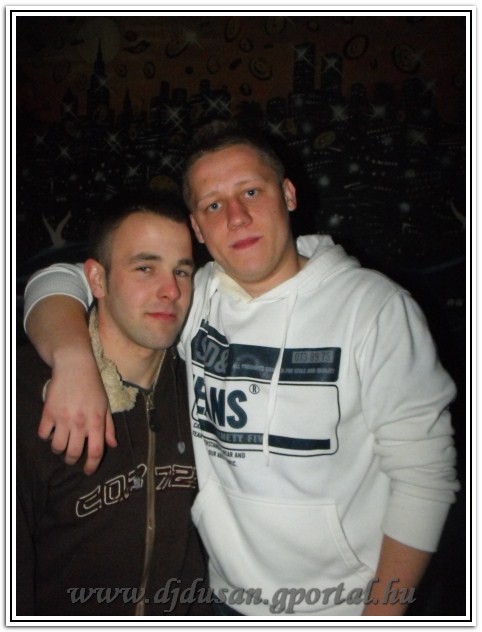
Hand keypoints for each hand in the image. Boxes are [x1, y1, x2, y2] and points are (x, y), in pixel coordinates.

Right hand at [38, 349, 116, 474]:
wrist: (75, 366)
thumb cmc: (93, 386)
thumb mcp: (105, 405)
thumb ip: (109, 427)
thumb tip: (112, 445)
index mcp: (96, 421)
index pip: (96, 451)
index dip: (92, 465)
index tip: (88, 471)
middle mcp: (80, 422)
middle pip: (74, 453)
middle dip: (72, 460)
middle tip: (72, 458)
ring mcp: (63, 418)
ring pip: (57, 447)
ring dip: (59, 450)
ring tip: (61, 445)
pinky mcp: (48, 412)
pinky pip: (44, 434)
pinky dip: (46, 437)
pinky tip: (51, 432)